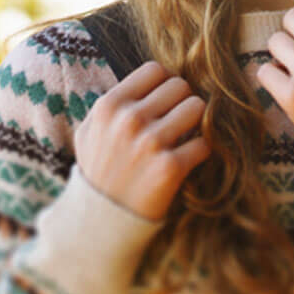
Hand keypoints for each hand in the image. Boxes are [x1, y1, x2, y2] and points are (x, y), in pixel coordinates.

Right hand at [74, 60, 210, 220]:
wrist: (101, 222)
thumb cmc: (98, 172)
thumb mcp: (90, 132)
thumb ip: (114, 103)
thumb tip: (151, 79)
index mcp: (109, 106)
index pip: (155, 70)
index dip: (164, 84)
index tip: (164, 102)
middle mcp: (129, 120)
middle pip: (180, 86)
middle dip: (182, 102)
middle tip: (176, 122)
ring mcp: (150, 143)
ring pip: (197, 108)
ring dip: (195, 123)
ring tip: (184, 137)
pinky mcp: (170, 168)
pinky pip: (204, 143)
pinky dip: (200, 151)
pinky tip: (186, 160)